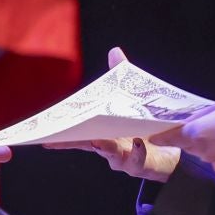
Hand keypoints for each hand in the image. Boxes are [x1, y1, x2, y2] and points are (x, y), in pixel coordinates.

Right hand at [46, 48, 181, 180]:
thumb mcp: (133, 97)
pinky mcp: (140, 163)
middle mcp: (108, 145)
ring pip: (110, 154)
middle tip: (61, 136)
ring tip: (99, 141)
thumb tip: (114, 51)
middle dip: (74, 141)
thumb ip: (122, 75)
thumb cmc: (144, 125)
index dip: (61, 134)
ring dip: (105, 147)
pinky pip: (136, 161)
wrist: (169, 148)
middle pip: (87, 144)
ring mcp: (123, 156)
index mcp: (102, 130)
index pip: (79, 132)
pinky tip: (138, 144)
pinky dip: (136, 153)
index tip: (44, 134)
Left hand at [167, 92, 214, 171]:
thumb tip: (186, 122)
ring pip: (201, 152)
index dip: (161, 136)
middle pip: (186, 145)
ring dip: (205, 144)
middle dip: (189, 137)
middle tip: (204, 124)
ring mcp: (214, 162)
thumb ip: (198, 116)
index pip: (170, 138)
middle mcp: (201, 151)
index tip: (154, 136)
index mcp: (196, 132)